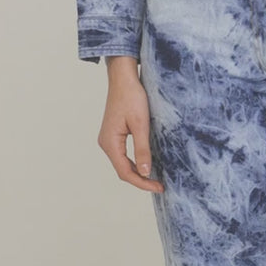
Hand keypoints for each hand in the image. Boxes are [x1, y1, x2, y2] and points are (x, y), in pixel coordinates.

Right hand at [98, 57, 164, 192]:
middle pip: (123, 170)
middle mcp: (106, 143)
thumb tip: (144, 172)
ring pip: (122, 163)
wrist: (123, 78)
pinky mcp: (114, 134)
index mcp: (110, 143)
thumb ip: (142, 149)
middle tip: (159, 185)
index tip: (158, 187)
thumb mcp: (141, 124)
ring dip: (137, 172)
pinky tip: (146, 163)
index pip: (125, 172)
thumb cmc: (132, 97)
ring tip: (155, 178)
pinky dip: (134, 162)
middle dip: (140, 180)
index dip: (142, 183)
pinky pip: (123, 154)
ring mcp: (109, 139)